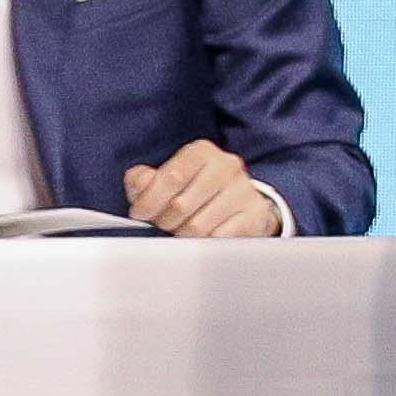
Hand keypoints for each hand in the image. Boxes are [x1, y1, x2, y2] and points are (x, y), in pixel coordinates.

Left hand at [123, 140, 285, 237]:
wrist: (237, 202)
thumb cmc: (193, 190)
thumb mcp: (164, 179)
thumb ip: (143, 180)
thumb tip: (140, 185)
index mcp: (201, 152)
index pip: (171, 177)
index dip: (149, 201)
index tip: (141, 214)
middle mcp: (226, 165)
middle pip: (181, 205)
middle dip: (164, 221)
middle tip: (163, 225)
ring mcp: (243, 190)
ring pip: (198, 226)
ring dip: (182, 235)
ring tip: (181, 231)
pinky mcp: (255, 214)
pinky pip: (219, 238)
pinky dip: (203, 244)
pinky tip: (200, 238)